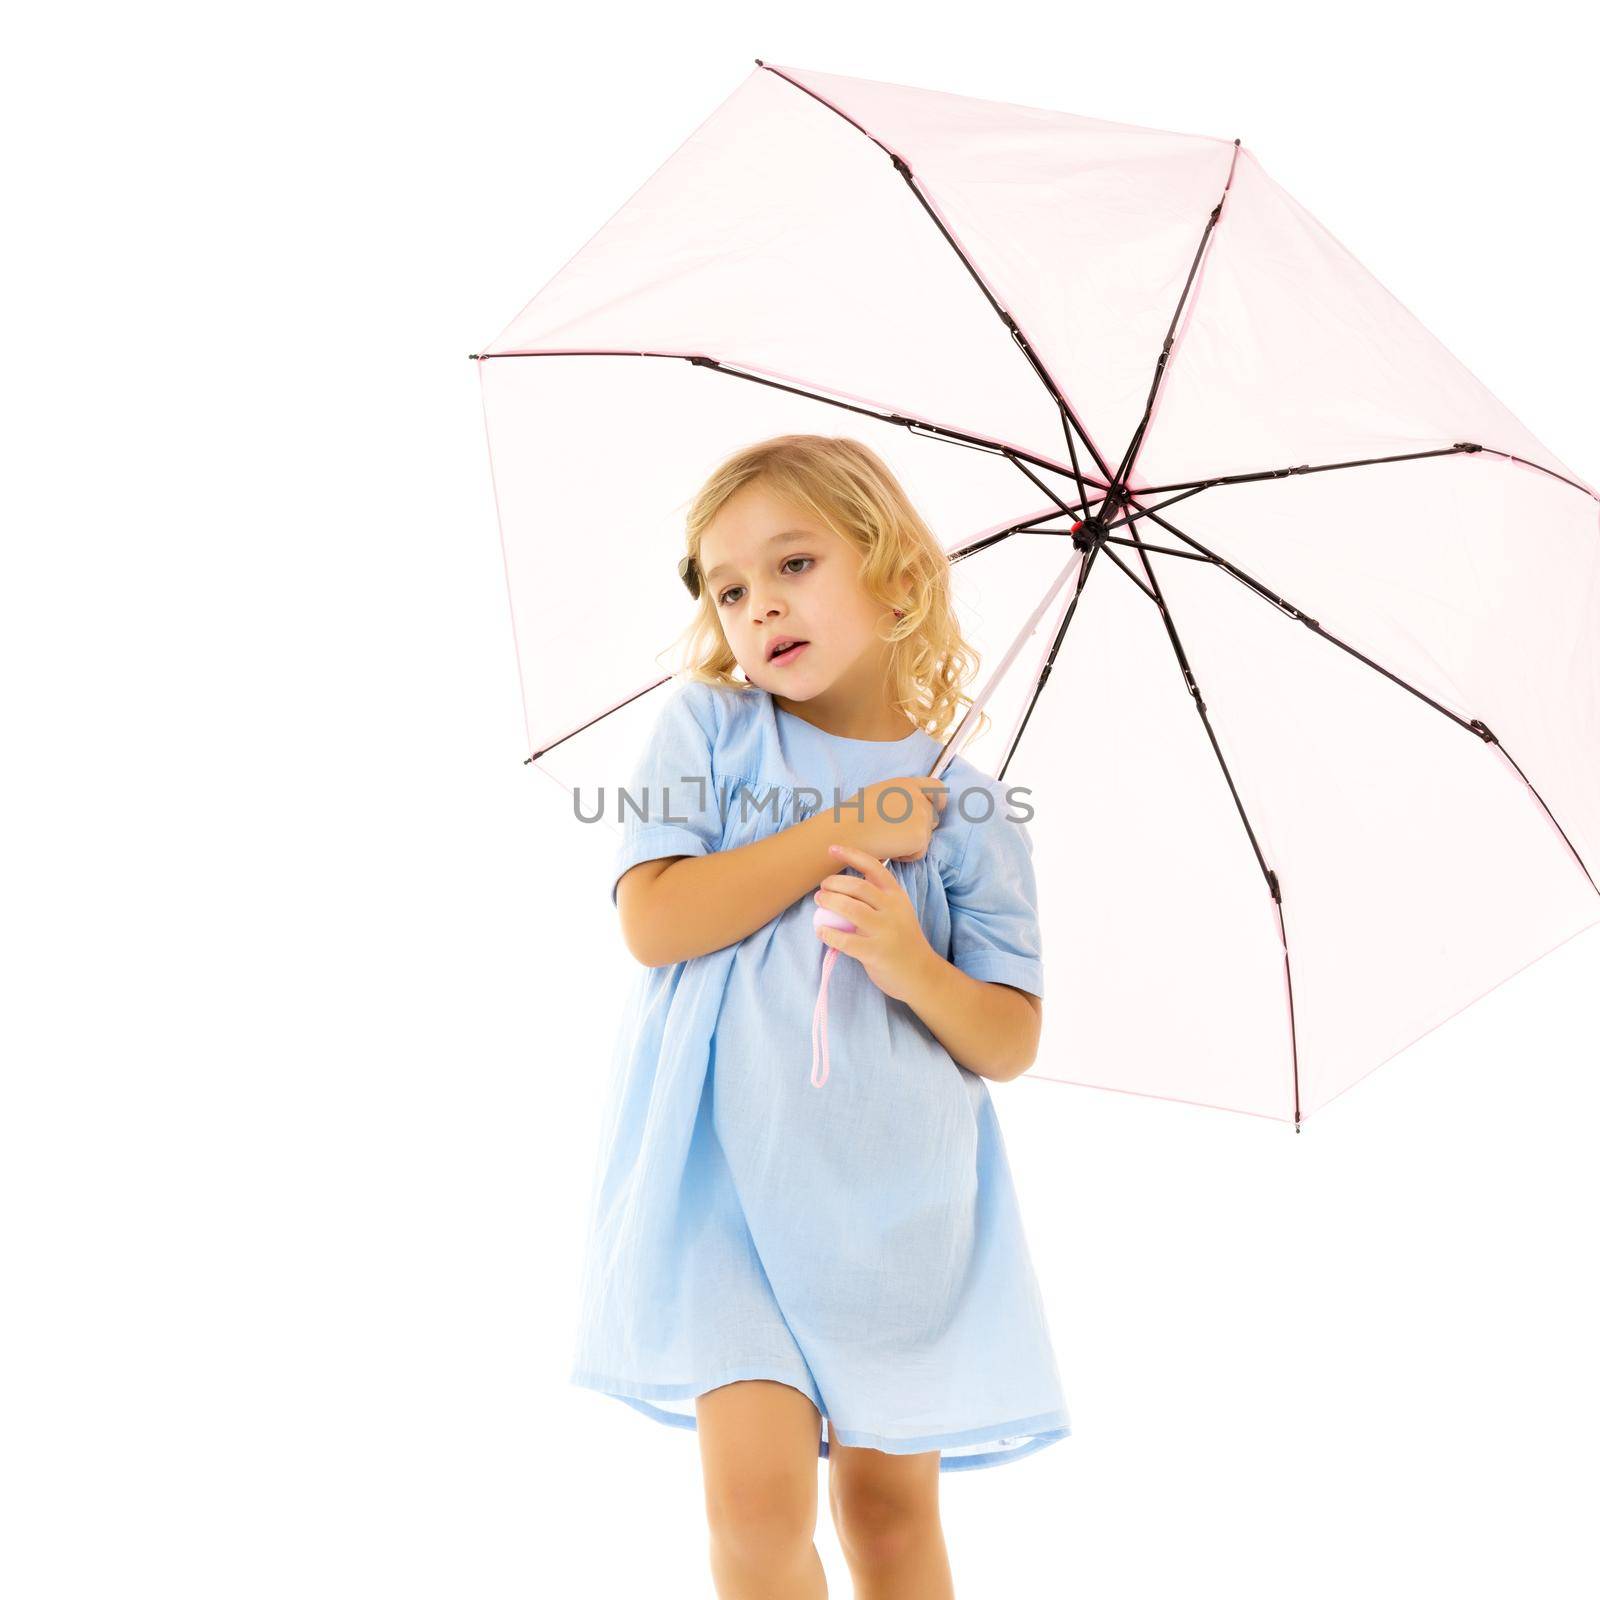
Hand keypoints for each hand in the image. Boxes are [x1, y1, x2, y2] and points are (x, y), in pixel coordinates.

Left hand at [813, 842, 937, 1004]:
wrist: (921, 973)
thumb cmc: (903, 940)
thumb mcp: (898, 912)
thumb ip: (878, 898)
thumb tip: (843, 885)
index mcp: (897, 896)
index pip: (874, 868)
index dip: (852, 855)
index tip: (832, 848)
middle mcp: (892, 910)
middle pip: (858, 887)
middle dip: (834, 883)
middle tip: (822, 888)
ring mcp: (885, 931)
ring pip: (851, 909)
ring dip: (829, 902)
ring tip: (819, 902)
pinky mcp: (875, 953)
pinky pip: (845, 940)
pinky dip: (828, 933)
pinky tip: (821, 930)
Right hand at [842, 775, 947, 860]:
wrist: (847, 830)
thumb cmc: (854, 816)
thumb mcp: (878, 794)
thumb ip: (900, 797)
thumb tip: (907, 808)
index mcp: (906, 784)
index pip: (936, 787)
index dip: (936, 800)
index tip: (930, 810)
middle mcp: (917, 797)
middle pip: (933, 815)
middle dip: (920, 827)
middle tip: (899, 835)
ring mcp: (921, 816)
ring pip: (926, 835)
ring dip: (910, 842)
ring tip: (886, 841)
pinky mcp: (920, 836)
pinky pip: (919, 852)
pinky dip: (906, 856)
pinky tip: (888, 849)